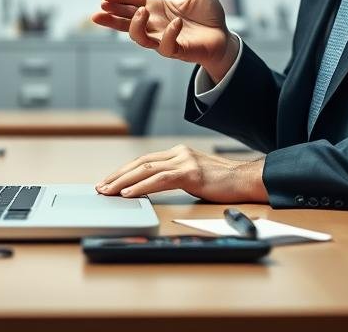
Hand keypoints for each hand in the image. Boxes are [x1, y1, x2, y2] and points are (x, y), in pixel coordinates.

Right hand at [91, 0, 237, 78]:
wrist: (223, 37)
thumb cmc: (209, 16)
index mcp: (157, 8)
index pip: (133, 2)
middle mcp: (156, 24)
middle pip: (127, 22)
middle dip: (112, 17)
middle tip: (100, 11)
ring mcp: (163, 39)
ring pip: (140, 38)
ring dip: (136, 26)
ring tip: (140, 12)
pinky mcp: (176, 50)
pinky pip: (165, 46)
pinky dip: (168, 35)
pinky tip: (176, 24)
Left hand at [95, 144, 267, 202]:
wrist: (246, 181)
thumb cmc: (223, 183)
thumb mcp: (195, 177)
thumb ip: (175, 178)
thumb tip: (150, 189)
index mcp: (178, 153)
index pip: (143, 161)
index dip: (124, 171)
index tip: (109, 182)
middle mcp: (179, 153)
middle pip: (140, 162)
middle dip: (117, 176)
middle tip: (100, 187)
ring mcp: (185, 161)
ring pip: (145, 169)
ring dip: (123, 182)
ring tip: (107, 191)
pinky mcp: (191, 173)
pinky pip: (160, 180)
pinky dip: (141, 187)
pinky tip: (129, 193)